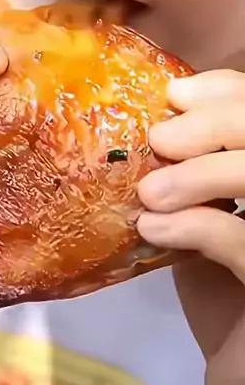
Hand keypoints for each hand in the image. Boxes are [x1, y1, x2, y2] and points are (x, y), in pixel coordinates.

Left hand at [137, 70, 244, 384]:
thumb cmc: (231, 293)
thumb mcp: (213, 216)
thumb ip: (200, 169)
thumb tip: (162, 112)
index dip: (230, 90)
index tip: (177, 94)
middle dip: (219, 121)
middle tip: (160, 137)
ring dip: (204, 174)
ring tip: (149, 191)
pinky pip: (244, 241)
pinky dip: (197, 225)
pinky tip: (155, 227)